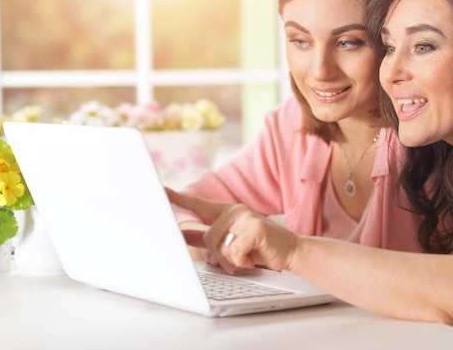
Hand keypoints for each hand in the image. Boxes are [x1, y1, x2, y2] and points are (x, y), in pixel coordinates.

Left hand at [166, 188, 297, 273]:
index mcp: (226, 212)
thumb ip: (206, 237)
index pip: (198, 204)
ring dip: (231, 261)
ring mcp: (245, 217)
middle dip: (219, 256)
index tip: (161, 191)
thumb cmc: (260, 247)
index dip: (178, 198)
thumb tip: (182, 234)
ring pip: (219, 248)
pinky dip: (242, 262)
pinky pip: (234, 253)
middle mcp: (234, 210)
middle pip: (207, 239)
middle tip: (236, 258)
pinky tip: (253, 257)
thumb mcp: (230, 241)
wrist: (291, 251)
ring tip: (246, 256)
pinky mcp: (255, 228)